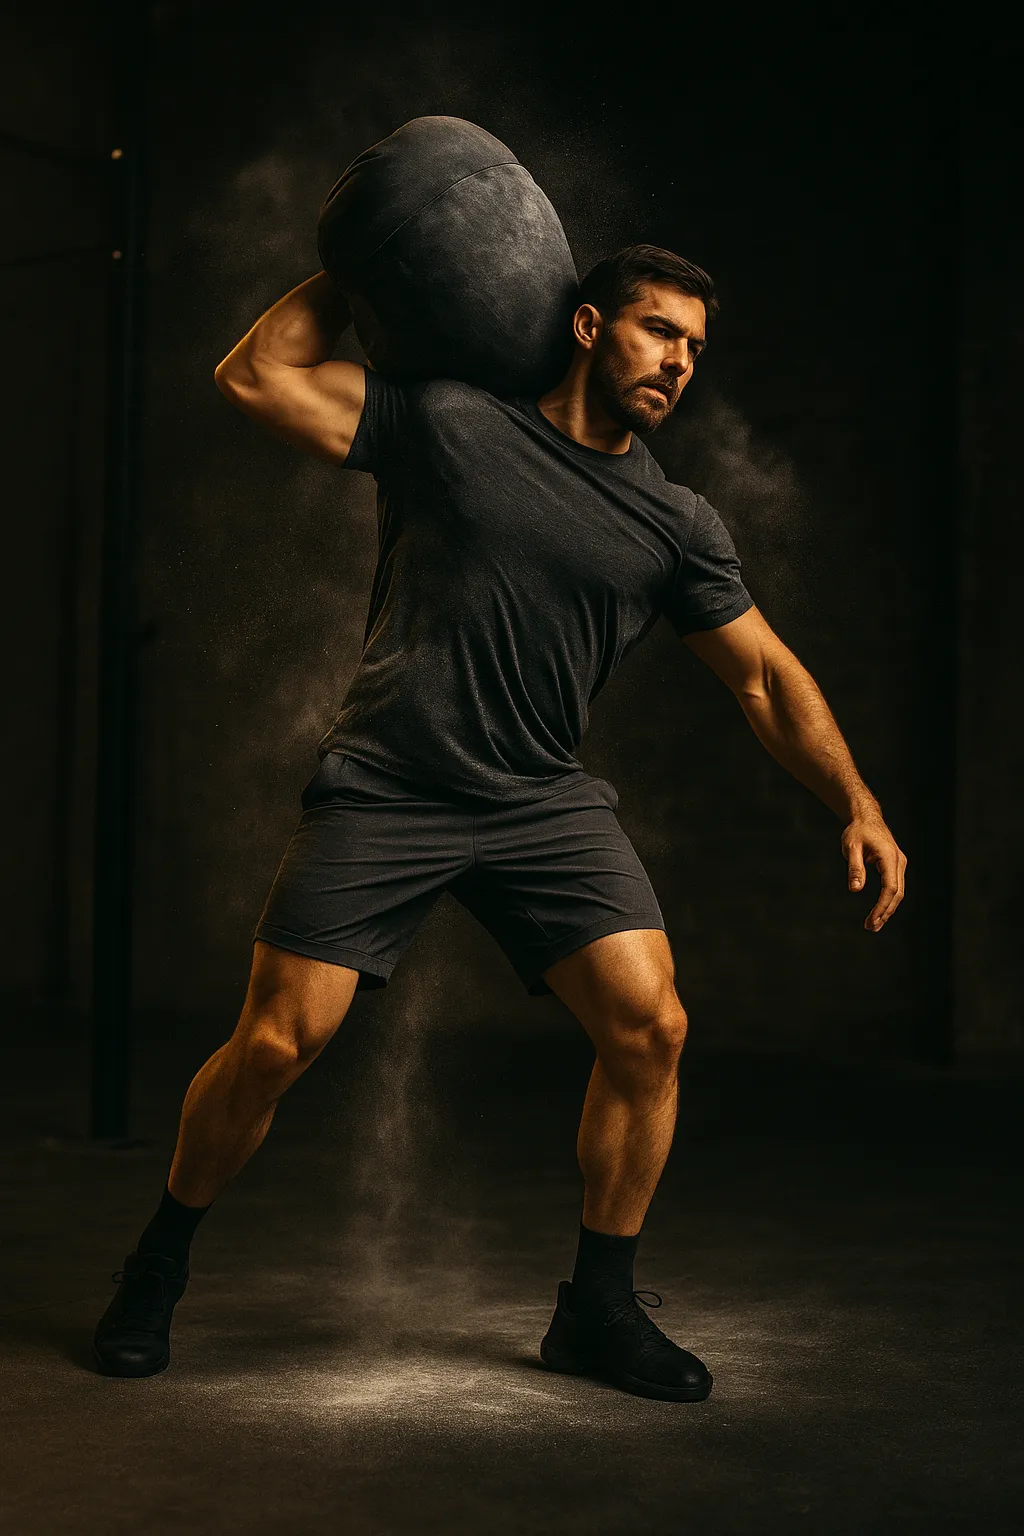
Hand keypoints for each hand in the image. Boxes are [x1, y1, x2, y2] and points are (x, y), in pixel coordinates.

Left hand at [841, 811, 906, 931]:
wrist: (866, 817)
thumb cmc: (857, 831)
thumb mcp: (851, 847)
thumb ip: (854, 867)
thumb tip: (855, 889)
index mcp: (889, 857)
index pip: (890, 888)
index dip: (882, 906)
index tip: (872, 920)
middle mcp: (898, 862)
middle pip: (896, 894)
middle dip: (885, 912)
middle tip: (871, 928)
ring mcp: (899, 864)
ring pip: (897, 892)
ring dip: (887, 909)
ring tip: (874, 926)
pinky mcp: (895, 866)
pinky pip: (894, 887)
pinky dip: (888, 901)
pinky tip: (879, 912)